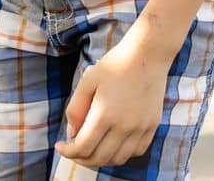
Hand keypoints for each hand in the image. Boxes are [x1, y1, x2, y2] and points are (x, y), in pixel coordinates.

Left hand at [56, 38, 168, 166]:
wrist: (148, 53)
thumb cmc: (116, 64)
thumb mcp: (88, 81)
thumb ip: (75, 109)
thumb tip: (72, 134)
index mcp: (105, 115)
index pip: (82, 148)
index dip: (68, 152)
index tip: (61, 146)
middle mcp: (124, 126)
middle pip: (99, 158)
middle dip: (81, 158)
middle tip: (74, 150)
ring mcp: (140, 127)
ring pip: (118, 159)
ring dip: (102, 159)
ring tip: (93, 148)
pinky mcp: (152, 125)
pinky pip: (137, 151)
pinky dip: (122, 154)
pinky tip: (114, 143)